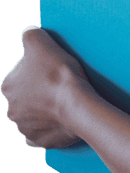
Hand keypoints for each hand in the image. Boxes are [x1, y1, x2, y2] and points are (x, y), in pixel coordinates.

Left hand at [2, 26, 88, 148]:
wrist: (77, 106)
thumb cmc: (59, 76)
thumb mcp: (42, 44)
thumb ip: (31, 35)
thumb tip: (28, 32)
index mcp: (9, 86)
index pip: (22, 71)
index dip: (39, 66)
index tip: (54, 65)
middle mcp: (11, 108)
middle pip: (26, 93)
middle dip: (39, 89)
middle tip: (61, 82)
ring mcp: (24, 126)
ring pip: (31, 113)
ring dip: (43, 107)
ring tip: (63, 99)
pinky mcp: (38, 139)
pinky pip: (38, 133)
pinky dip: (45, 128)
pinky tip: (55, 120)